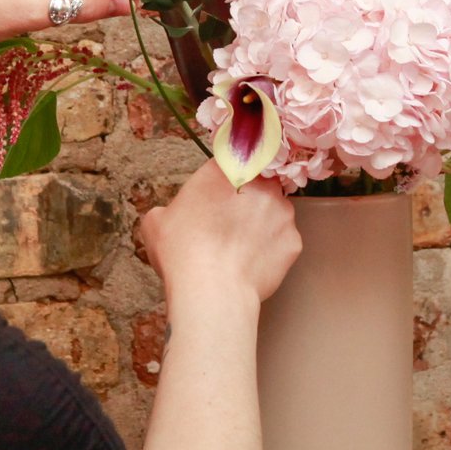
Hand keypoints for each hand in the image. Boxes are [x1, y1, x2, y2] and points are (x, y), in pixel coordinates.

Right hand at [138, 163, 302, 305]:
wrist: (212, 291)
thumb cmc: (182, 251)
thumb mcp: (156, 222)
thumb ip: (170, 209)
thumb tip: (172, 217)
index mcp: (225, 170)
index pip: (232, 159)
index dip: (225, 178)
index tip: (218, 194)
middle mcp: (260, 184)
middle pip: (257, 184)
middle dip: (246, 200)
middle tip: (226, 224)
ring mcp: (283, 213)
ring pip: (273, 212)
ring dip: (261, 224)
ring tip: (239, 248)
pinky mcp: (294, 242)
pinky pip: (282, 241)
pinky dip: (270, 250)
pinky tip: (251, 263)